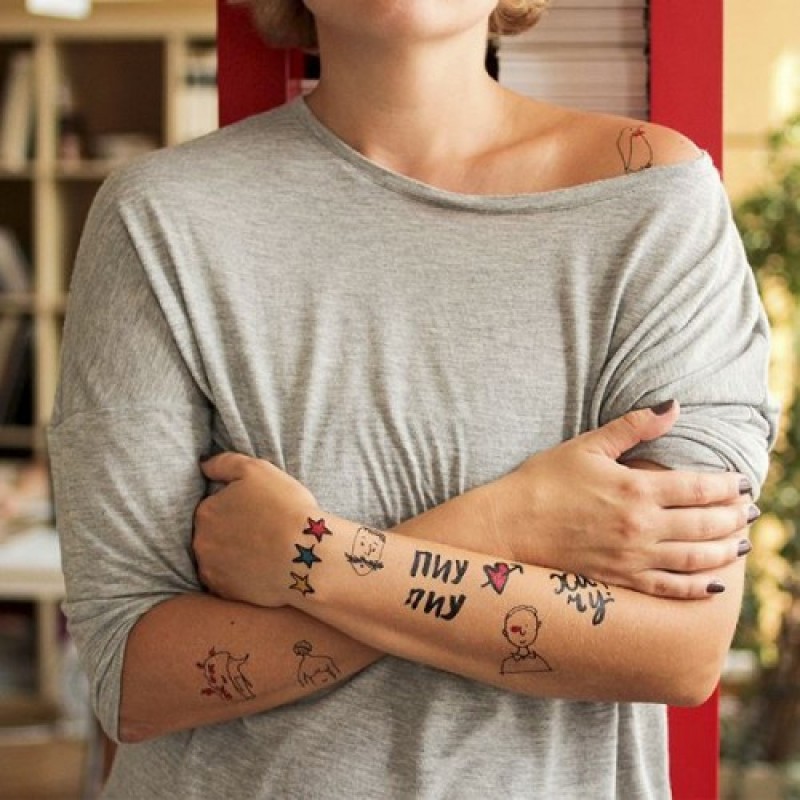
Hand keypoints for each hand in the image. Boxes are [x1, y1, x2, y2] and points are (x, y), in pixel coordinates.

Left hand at [193, 454, 319, 606]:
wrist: (307, 555)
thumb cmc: (285, 508)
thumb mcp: (257, 469)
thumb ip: (224, 463)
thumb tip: (202, 465)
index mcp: (205, 511)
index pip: (212, 507)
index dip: (235, 508)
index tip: (256, 512)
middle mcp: (201, 542)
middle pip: (211, 534)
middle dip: (230, 532)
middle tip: (261, 532)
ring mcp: (211, 570)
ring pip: (217, 558)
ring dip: (232, 555)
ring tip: (262, 552)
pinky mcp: (225, 593)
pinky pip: (227, 582)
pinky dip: (239, 576)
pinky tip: (261, 569)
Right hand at [495, 401, 754, 598]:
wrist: (509, 525)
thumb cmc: (544, 481)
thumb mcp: (588, 446)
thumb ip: (633, 427)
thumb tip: (673, 406)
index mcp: (636, 489)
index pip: (698, 488)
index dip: (727, 486)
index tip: (742, 482)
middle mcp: (641, 526)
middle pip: (705, 524)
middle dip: (734, 517)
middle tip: (749, 511)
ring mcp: (632, 557)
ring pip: (695, 558)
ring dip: (725, 550)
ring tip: (742, 544)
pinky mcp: (619, 579)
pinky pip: (669, 588)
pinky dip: (696, 588)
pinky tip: (713, 584)